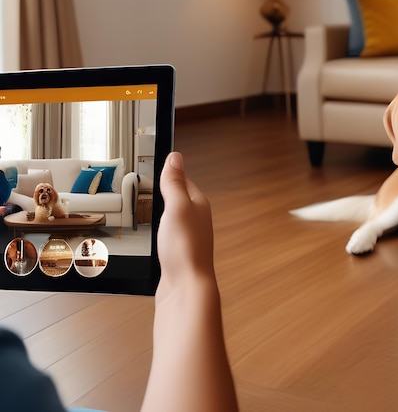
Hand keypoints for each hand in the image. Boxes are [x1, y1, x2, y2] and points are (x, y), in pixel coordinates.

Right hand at [156, 151, 215, 299]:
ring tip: (151, 202)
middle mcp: (196, 220)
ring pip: (174, 216)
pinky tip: (154, 232)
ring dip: (163, 209)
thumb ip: (174, 183)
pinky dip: (160, 228)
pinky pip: (169, 233)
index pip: (184, 180)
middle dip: (166, 189)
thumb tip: (175, 157)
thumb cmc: (185, 249)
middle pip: (180, 198)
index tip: (160, 160)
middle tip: (152, 179)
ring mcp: (187, 237)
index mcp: (198, 205)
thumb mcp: (177, 207)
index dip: (171, 171)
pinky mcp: (178, 252)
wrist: (185, 288)